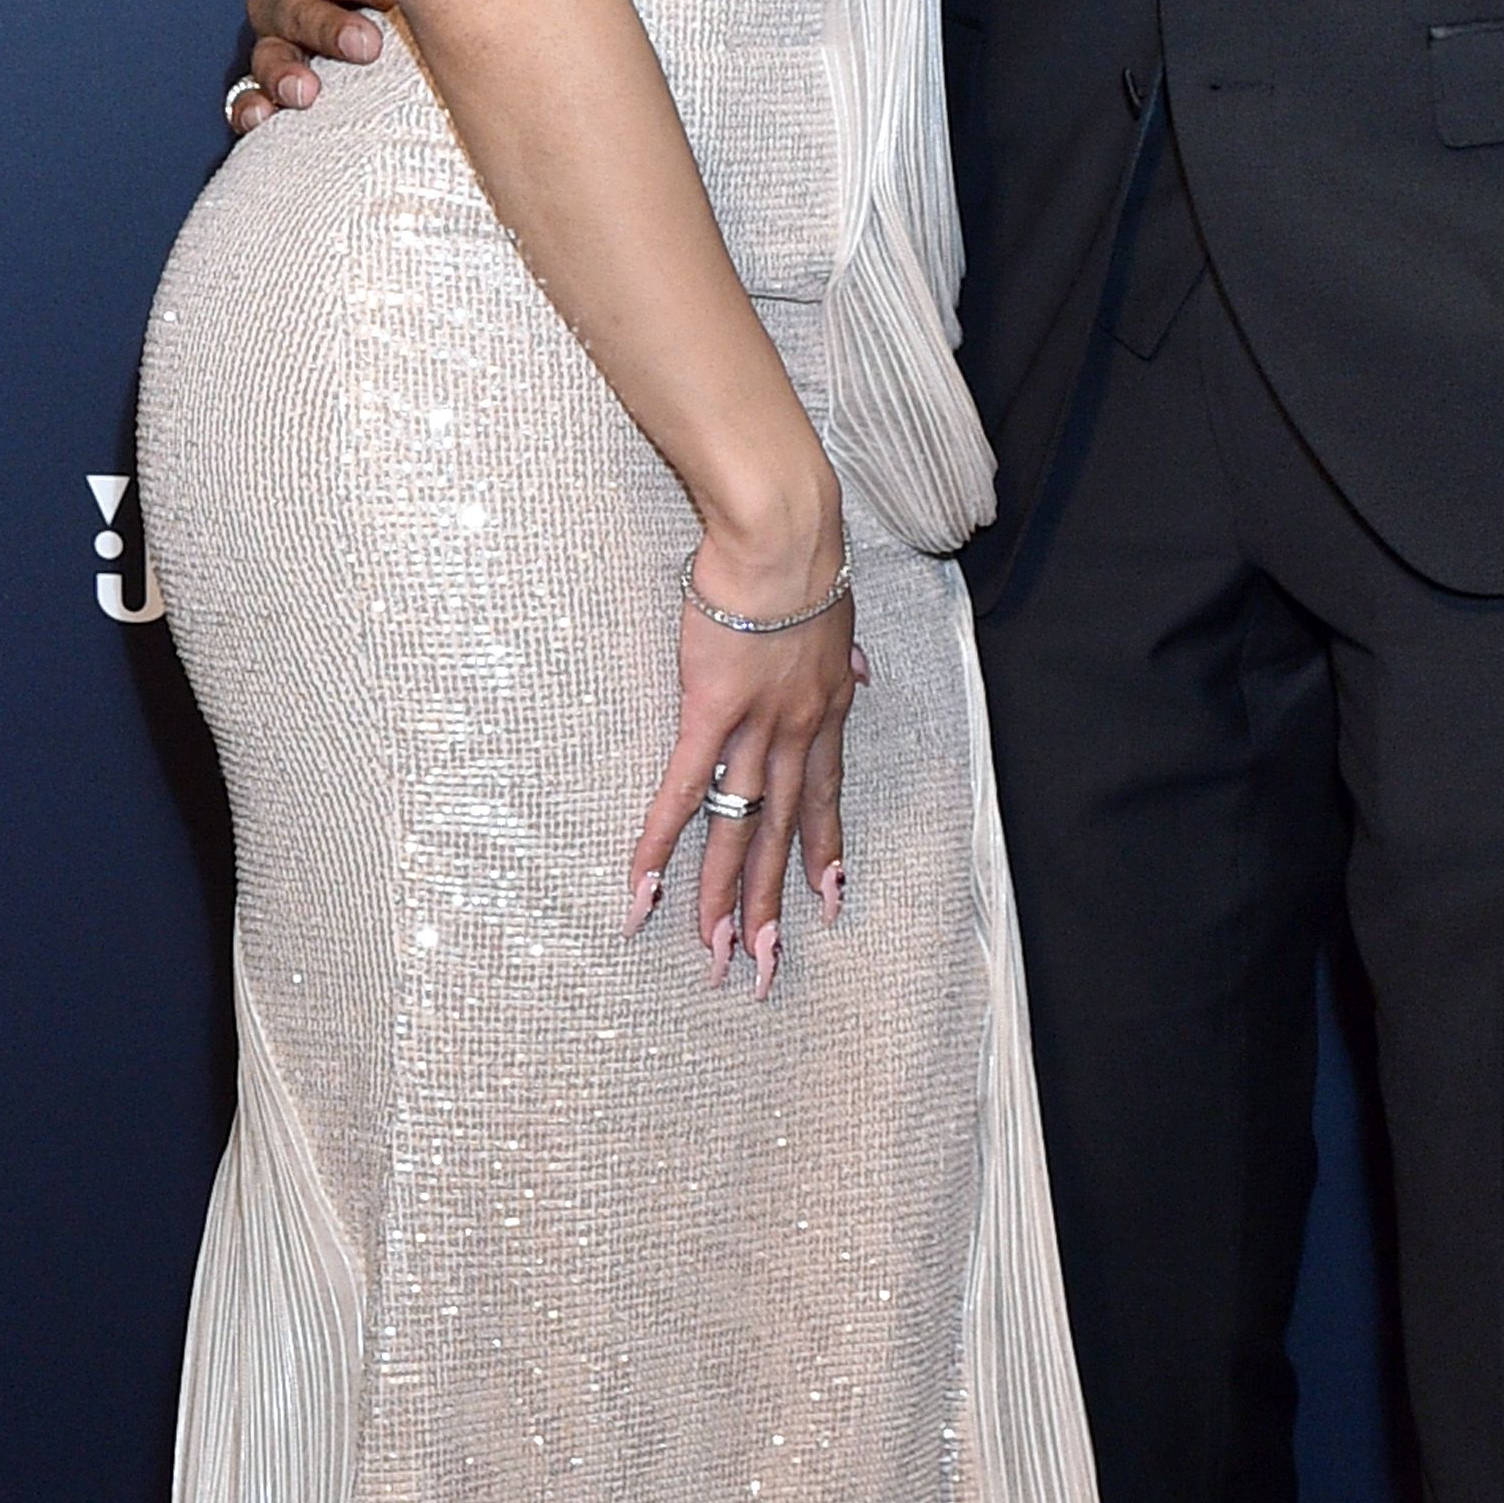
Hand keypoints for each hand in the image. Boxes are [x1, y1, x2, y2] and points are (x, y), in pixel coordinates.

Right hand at [226, 0, 395, 131]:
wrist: (391, 1)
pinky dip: (251, 107)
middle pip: (293, 9)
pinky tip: (262, 118)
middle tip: (366, 46)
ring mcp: (271, 38)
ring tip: (304, 91)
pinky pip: (247, 95)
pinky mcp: (267, 81)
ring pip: (267, 53)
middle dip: (329, 28)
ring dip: (284, 72)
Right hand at [626, 535, 864, 993]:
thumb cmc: (805, 564)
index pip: (825, 798)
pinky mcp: (710, 713)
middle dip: (772, 904)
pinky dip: (660, 840)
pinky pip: (684, 790)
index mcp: (827, 713)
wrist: (786, 538)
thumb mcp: (839, 618)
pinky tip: (643, 883)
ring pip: (739, 829)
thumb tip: (860, 671)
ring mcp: (756, 730)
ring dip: (724, 895)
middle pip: (782, 833)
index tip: (828, 902)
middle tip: (762, 964)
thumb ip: (843, 657)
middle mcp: (798, 734)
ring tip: (713, 950)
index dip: (823, 852)